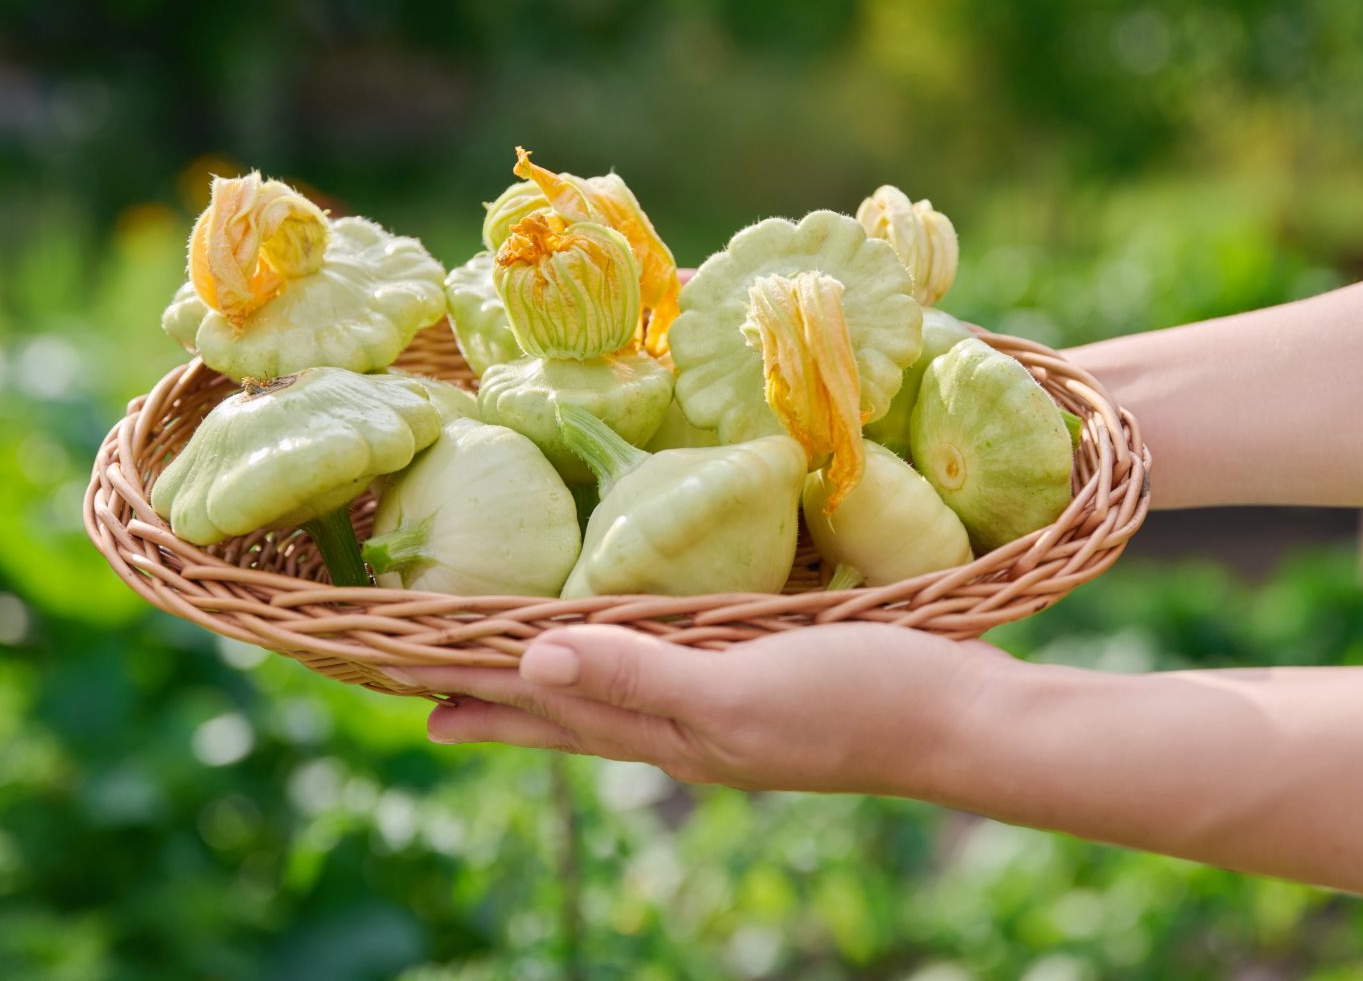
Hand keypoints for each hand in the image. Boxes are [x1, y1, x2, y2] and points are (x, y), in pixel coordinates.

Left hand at [388, 623, 1010, 794]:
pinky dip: (628, 648)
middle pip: (567, 707)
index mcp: (667, 731)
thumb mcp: (739, 690)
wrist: (963, 717)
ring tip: (506, 665)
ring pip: (614, 685)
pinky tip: (637, 631)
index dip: (474, 693)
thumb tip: (528, 661)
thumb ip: (639, 676)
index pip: (545, 711)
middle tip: (421, 685)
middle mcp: (683, 722)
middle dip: (493, 695)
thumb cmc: (857, 700)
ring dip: (553, 675)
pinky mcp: (763, 668)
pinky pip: (669, 658)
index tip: (399, 682)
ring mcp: (725, 699)